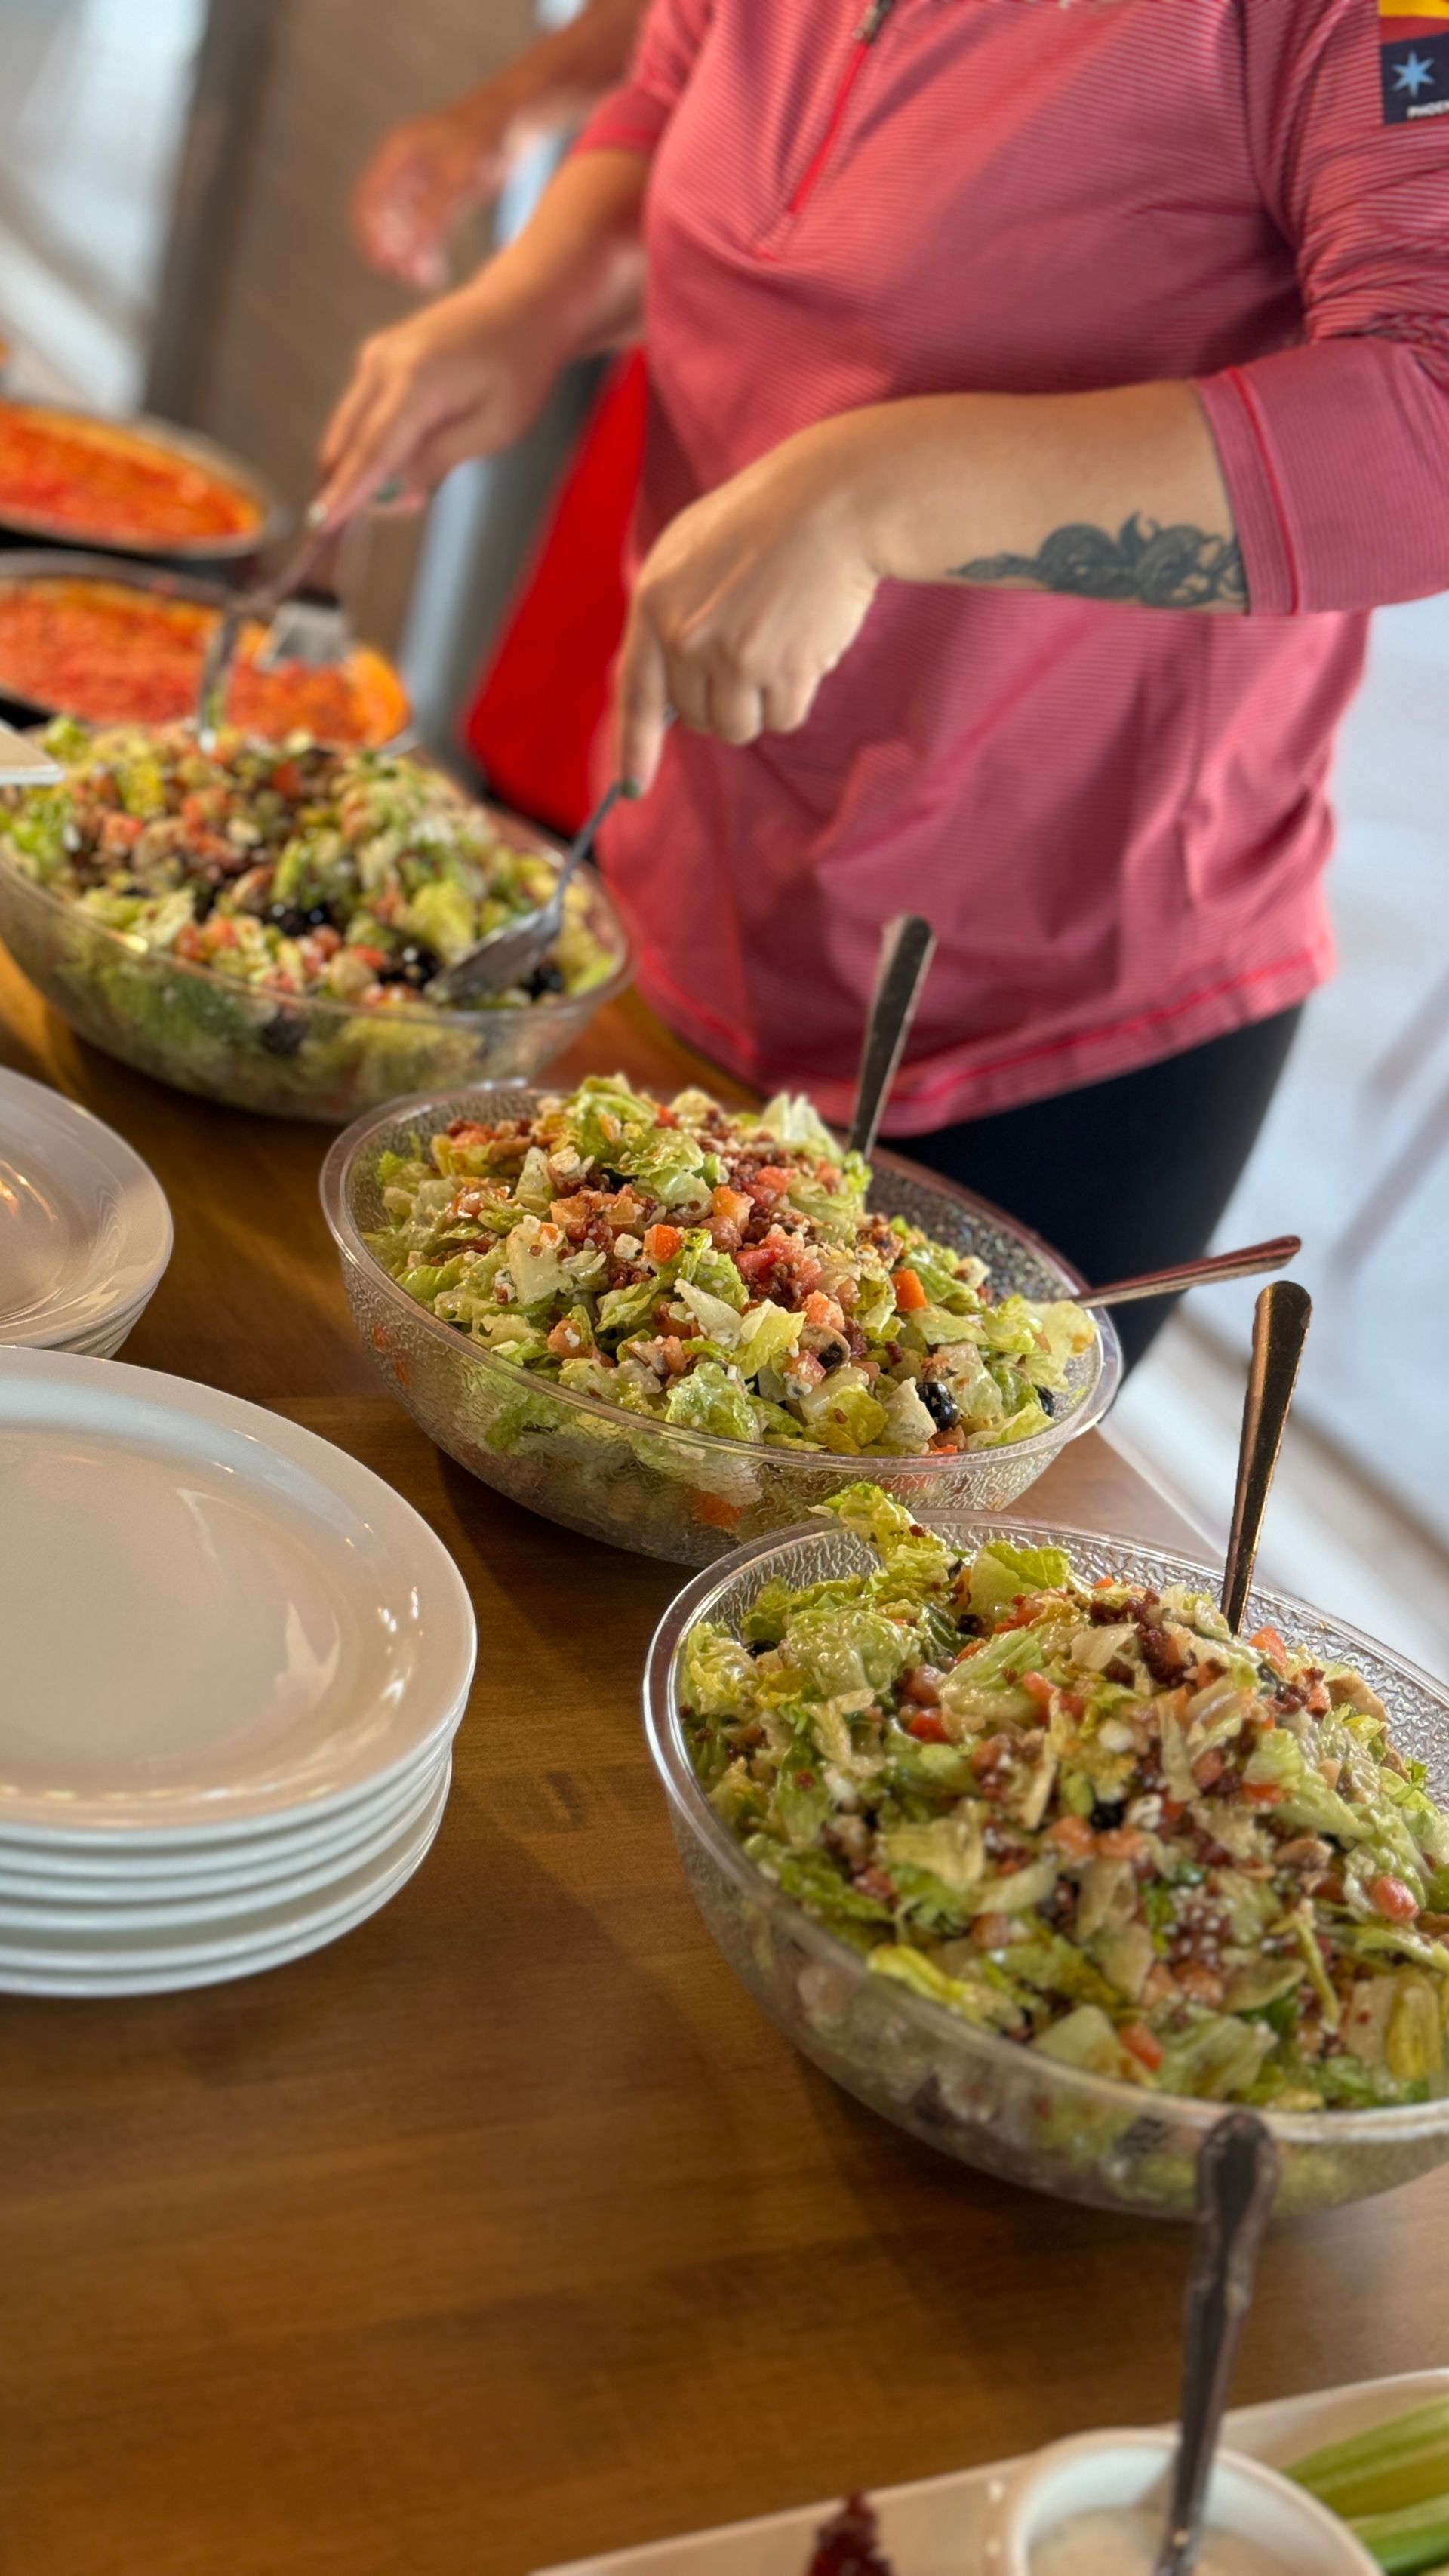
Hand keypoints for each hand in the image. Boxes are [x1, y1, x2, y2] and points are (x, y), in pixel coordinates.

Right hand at [316, 281, 559, 526]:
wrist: (518, 307)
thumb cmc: (517, 366)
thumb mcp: (495, 427)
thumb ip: (440, 461)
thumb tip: (396, 492)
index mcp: (416, 377)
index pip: (372, 449)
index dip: (346, 493)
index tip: (321, 525)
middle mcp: (384, 362)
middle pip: (349, 442)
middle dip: (359, 487)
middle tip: (407, 505)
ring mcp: (375, 357)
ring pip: (350, 431)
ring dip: (370, 468)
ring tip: (420, 479)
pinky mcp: (377, 360)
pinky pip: (363, 415)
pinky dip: (375, 444)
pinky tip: (413, 453)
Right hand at [352, 103, 512, 290]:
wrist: (518, 113)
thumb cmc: (489, 136)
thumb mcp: (462, 177)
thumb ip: (434, 214)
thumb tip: (410, 252)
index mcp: (400, 153)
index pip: (369, 201)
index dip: (370, 236)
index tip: (384, 267)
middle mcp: (406, 165)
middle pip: (384, 216)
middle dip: (393, 250)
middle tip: (410, 280)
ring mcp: (423, 175)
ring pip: (404, 223)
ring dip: (410, 253)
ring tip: (427, 280)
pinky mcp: (443, 185)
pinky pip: (424, 223)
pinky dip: (427, 246)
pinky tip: (438, 268)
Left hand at [616, 424, 880, 788]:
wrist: (832, 502)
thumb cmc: (766, 522)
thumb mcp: (691, 553)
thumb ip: (669, 616)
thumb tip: (663, 693)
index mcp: (654, 601)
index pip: (634, 693)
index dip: (633, 747)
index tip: (633, 788)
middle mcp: (683, 635)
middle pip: (696, 718)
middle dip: (724, 700)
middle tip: (754, 649)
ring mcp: (731, 655)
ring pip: (738, 726)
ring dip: (762, 703)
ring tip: (781, 645)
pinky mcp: (779, 670)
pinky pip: (782, 719)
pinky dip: (797, 696)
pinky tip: (806, 647)